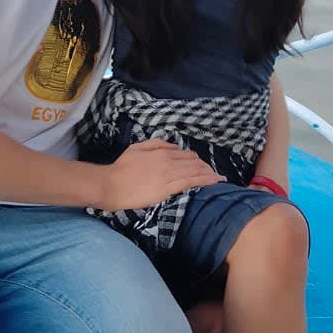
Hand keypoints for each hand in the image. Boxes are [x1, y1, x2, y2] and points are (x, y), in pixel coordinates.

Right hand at [91, 139, 222, 210]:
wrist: (112, 184)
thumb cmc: (121, 168)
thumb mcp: (137, 148)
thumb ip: (157, 144)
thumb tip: (174, 146)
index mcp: (161, 151)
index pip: (185, 154)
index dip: (196, 160)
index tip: (203, 165)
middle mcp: (168, 161)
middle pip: (194, 162)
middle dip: (206, 167)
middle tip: (214, 173)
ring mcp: (169, 174)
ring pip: (196, 171)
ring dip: (209, 174)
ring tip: (219, 178)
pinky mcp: (168, 187)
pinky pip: (191, 182)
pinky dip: (205, 180)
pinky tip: (214, 182)